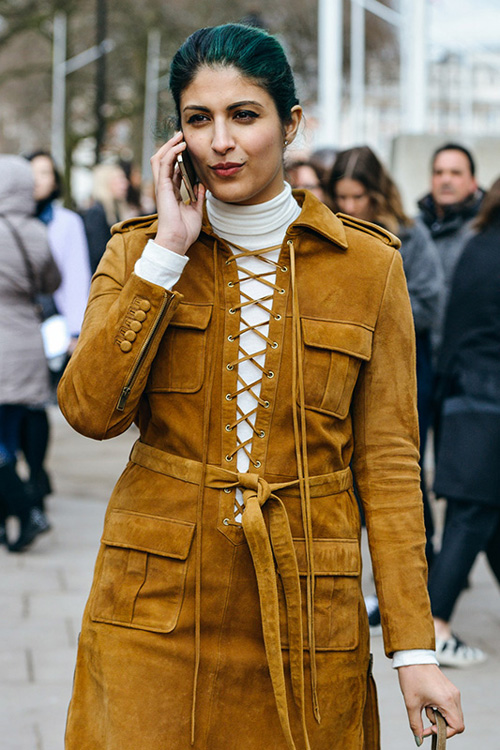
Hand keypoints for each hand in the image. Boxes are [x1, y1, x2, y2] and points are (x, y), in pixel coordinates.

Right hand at [150, 131, 205, 255]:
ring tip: (179, 135)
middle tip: (180, 135)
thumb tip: (202, 186)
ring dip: (169, 145)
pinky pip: (164, 164)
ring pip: (160, 159)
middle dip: (171, 146)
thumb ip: (198, 198)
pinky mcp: (162, 187)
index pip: (172, 170)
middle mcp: (164, 188)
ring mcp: (162, 187)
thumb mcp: (196, 211)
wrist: (177, 241)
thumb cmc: (184, 231)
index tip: (186, 147)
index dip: (178, 157)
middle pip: (163, 161)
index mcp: (171, 193)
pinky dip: (171, 153)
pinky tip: (180, 146)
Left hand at [397, 664, 463, 742]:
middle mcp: (454, 696)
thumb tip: (419, 739)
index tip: (428, 728)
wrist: (412, 656)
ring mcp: (454, 692)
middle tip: (426, 716)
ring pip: (453, 714)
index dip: (444, 733)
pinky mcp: (450, 688)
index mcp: (447, 700)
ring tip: (426, 706)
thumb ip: (416, 724)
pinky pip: (450, 706)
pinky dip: (440, 709)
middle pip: (457, 722)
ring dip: (440, 716)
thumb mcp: (411, 704)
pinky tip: (428, 701)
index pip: (457, 727)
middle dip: (441, 725)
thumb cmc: (412, 677)